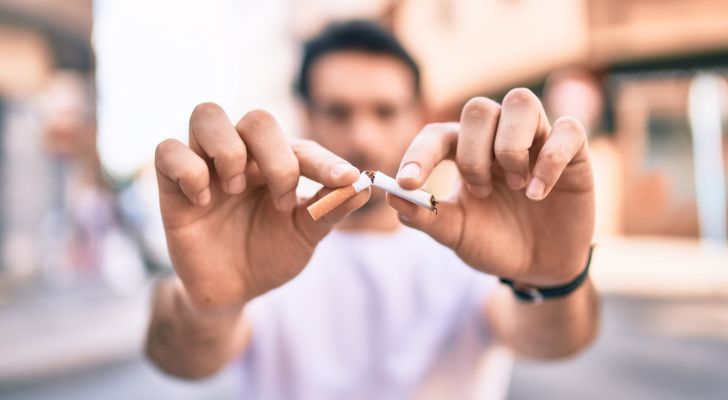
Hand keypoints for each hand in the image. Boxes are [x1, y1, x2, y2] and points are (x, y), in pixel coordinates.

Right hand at [155, 103, 368, 309]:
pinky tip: (204, 202)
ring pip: (207, 115)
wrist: (233, 291)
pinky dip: (189, 170)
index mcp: (278, 162)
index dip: (325, 162)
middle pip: (257, 119)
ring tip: (237, 190)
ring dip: (230, 151)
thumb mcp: (305, 235)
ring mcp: (206, 165)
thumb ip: (330, 210)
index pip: (302, 146)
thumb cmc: (270, 254)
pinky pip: (168, 150)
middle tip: (282, 199)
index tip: (344, 180)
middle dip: (276, 158)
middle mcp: (242, 155)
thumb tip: (364, 186)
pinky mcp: (171, 185)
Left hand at [389, 89, 593, 286]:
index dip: (419, 154)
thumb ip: (426, 216)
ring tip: (516, 188)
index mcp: (465, 151)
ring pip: (521, 102)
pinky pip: (567, 129)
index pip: (436, 134)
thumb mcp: (457, 234)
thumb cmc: (494, 242)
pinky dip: (550, 160)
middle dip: (473, 154)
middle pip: (478, 109)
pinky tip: (539, 194)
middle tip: (481, 192)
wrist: (539, 268)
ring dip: (510, 147)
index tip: (408, 182)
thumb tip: (391, 195)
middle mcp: (498, 136)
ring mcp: (537, 139)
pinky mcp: (574, 151)